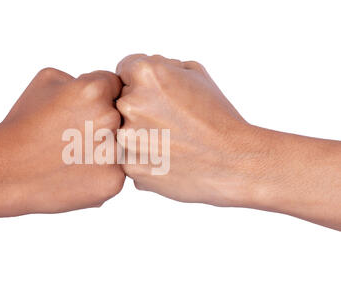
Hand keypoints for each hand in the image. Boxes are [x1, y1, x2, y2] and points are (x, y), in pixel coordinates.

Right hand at [0, 68, 124, 215]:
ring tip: (73, 155)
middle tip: (76, 134)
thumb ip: (82, 77)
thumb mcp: (46, 81)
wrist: (4, 171)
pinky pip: (116, 171)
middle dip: (103, 121)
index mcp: (95, 91)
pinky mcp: (113, 183)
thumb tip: (103, 85)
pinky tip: (75, 173)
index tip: (80, 109)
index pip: (115, 85)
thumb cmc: (22, 124)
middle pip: (122, 115)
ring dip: (105, 148)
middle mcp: (110, 120)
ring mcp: (114, 154)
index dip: (98, 96)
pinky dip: (100, 172)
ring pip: (122, 145)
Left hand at [116, 54, 253, 205]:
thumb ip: (161, 65)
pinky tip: (168, 158)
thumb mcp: (196, 74)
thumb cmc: (217, 117)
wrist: (233, 161)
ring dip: (139, 134)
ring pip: (122, 131)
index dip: (143, 81)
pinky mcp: (130, 166)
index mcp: (146, 75)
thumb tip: (141, 69)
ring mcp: (127, 138)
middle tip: (168, 120)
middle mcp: (130, 104)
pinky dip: (144, 158)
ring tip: (170, 141)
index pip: (125, 69)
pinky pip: (129, 156)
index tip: (160, 95)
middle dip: (139, 107)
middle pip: (121, 100)